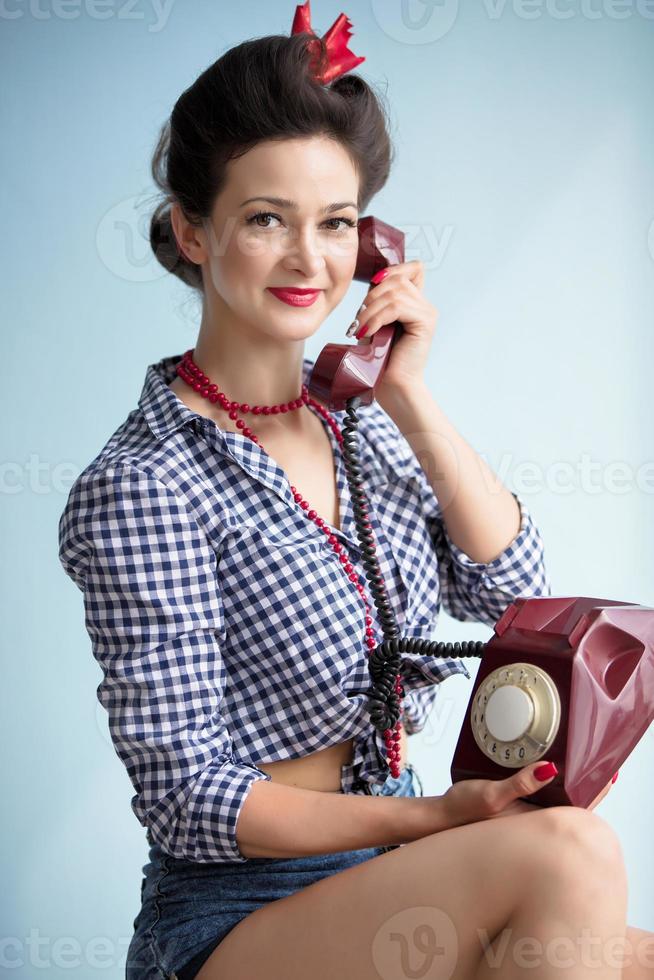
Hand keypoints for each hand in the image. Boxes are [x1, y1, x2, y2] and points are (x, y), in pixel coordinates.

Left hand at [351, 260, 435, 396]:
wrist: (392, 387)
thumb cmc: (381, 362)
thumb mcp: (376, 325)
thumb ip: (377, 303)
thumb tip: (369, 284)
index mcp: (415, 304)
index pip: (413, 268)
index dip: (392, 270)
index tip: (371, 288)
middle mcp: (425, 306)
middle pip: (397, 279)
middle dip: (371, 296)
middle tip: (358, 321)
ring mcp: (427, 313)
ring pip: (395, 292)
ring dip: (370, 310)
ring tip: (360, 329)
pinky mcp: (425, 323)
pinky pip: (397, 307)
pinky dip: (377, 318)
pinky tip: (367, 332)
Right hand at [440, 764, 617, 830]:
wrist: (439, 817)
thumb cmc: (463, 810)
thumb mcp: (491, 795)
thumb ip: (520, 783)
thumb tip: (550, 769)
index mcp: (534, 821)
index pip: (576, 808)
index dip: (595, 791)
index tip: (608, 775)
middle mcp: (533, 819)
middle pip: (569, 801)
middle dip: (585, 784)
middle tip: (596, 761)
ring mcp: (524, 813)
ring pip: (554, 797)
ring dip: (567, 782)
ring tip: (580, 762)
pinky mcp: (514, 806)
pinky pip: (539, 794)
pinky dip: (548, 780)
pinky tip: (547, 768)